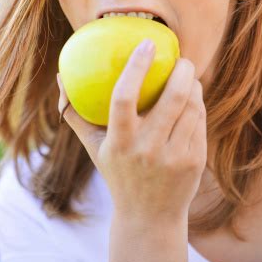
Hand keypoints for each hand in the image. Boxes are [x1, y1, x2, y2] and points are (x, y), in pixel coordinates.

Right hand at [57, 40, 206, 223]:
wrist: (149, 217)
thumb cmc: (118, 172)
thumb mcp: (94, 146)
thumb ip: (76, 113)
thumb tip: (61, 78)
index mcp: (119, 142)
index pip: (124, 97)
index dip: (136, 67)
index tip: (147, 44)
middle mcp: (147, 149)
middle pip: (172, 98)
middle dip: (182, 70)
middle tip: (181, 58)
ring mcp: (174, 157)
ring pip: (191, 106)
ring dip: (193, 84)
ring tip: (187, 76)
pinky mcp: (195, 161)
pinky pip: (200, 120)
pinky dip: (198, 104)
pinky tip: (192, 100)